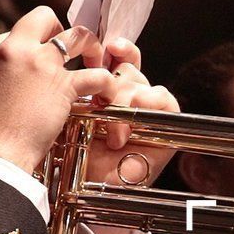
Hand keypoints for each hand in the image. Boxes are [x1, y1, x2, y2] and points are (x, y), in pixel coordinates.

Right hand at [0, 7, 117, 172]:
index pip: (11, 34)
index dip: (24, 46)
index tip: (30, 63)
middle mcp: (12, 51)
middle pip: (42, 17)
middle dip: (56, 27)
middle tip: (63, 47)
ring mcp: (40, 65)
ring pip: (78, 35)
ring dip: (90, 46)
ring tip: (93, 60)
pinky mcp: (63, 85)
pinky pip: (97, 75)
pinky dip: (106, 83)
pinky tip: (104, 93)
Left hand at [85, 38, 178, 233]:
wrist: (83, 188)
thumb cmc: (70, 151)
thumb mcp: (68, 110)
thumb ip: (75, 84)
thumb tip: (71, 56)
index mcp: (104, 90)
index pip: (117, 57)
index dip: (117, 49)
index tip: (107, 45)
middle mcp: (127, 98)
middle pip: (130, 68)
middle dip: (115, 74)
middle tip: (100, 92)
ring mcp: (146, 111)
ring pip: (144, 83)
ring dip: (125, 96)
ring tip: (106, 118)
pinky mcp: (164, 126)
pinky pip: (165, 100)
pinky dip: (145, 108)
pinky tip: (122, 131)